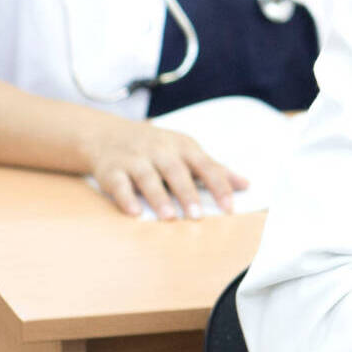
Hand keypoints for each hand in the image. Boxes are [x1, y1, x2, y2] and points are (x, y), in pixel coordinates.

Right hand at [82, 120, 248, 220]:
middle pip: (176, 171)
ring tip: (169, 217)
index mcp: (183, 147)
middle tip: (198, 216)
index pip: (205, 166)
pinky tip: (134, 213)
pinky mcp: (110, 170)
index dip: (218, 186)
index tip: (229, 207)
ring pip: (147, 177)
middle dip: (188, 193)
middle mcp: (159, 150)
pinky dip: (125, 198)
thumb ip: (214, 169)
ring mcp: (134, 159)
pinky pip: (118, 184)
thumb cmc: (157, 147)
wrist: (106, 134)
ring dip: (158, 197)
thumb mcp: (187, 151)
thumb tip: (246, 185)